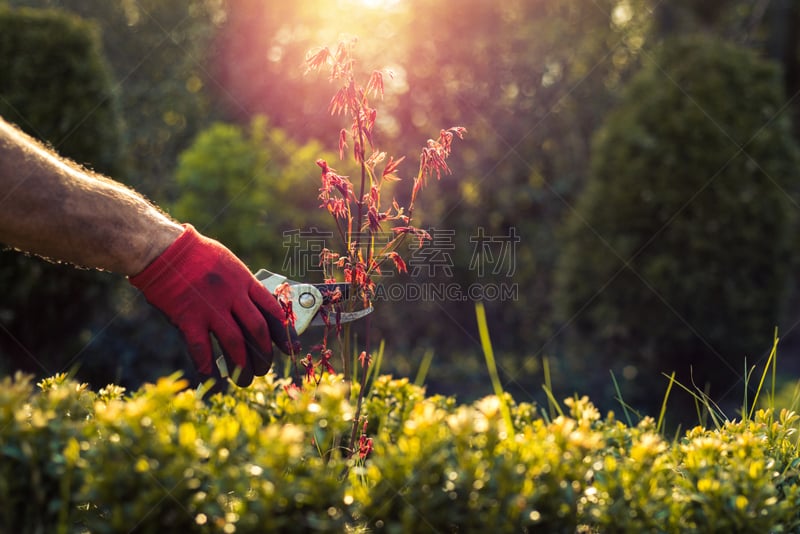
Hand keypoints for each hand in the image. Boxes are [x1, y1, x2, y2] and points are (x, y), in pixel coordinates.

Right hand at [130, 224, 299, 386]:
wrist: (165, 250)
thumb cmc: (197, 254)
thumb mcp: (230, 263)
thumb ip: (243, 285)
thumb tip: (259, 308)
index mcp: (244, 280)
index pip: (272, 310)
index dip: (284, 333)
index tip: (290, 348)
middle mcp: (232, 296)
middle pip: (257, 331)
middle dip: (264, 355)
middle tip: (264, 370)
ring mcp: (210, 307)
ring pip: (235, 344)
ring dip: (241, 366)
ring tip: (243, 380)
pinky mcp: (187, 317)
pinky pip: (201, 348)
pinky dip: (207, 365)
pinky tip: (211, 376)